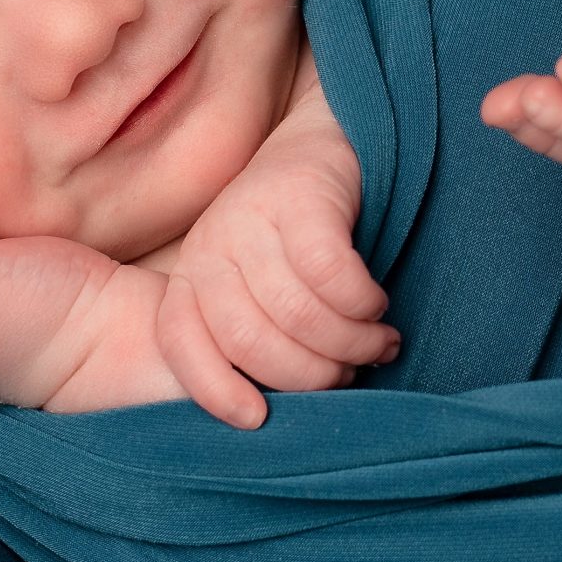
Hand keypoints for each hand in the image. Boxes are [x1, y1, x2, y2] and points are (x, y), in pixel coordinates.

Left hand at [168, 104, 397, 425]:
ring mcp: (252, 217)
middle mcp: (211, 246)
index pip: (182, 343)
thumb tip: (277, 413)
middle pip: (249, 340)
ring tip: (378, 345)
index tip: (259, 420)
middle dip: (309, 374)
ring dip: (349, 344)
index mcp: (191, 275)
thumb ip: (256, 333)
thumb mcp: (257, 283)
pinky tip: (378, 306)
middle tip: (350, 374)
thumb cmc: (296, 236)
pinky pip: (330, 275)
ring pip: (296, 314)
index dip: (214, 390)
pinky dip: (361, 304)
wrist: (327, 141)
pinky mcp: (300, 196)